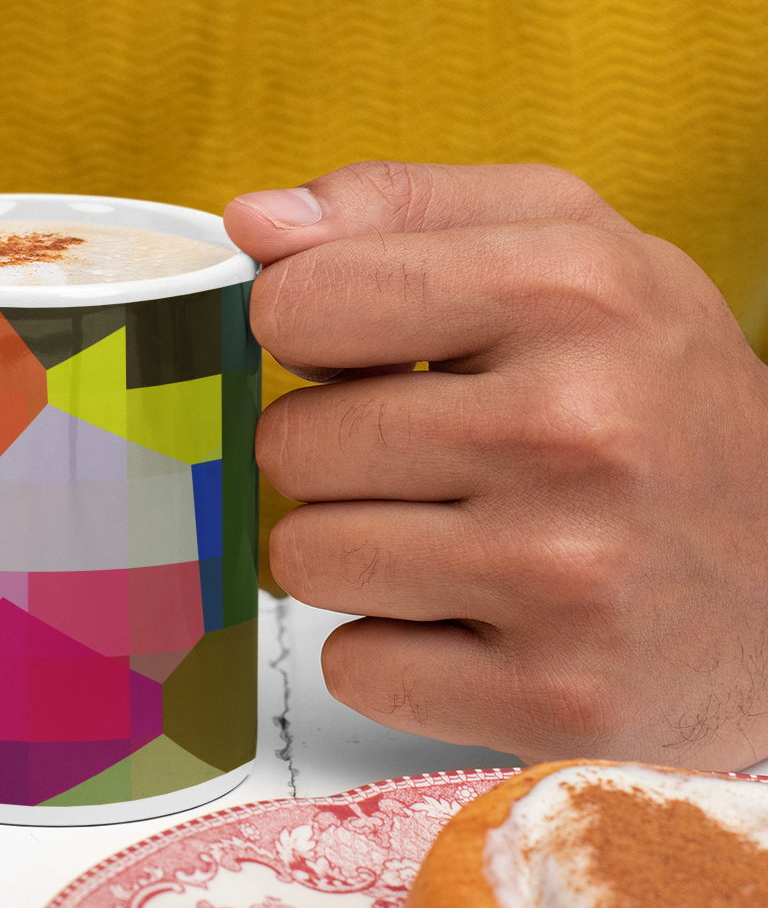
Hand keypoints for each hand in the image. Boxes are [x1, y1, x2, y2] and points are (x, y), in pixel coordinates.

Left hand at [224, 163, 767, 770]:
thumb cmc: (655, 394)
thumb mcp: (569, 248)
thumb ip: (400, 208)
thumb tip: (252, 224)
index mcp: (572, 290)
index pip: (298, 303)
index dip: (310, 327)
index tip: (366, 345)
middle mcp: (574, 429)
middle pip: (290, 444)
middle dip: (336, 448)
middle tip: (434, 454)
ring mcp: (567, 575)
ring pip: (306, 559)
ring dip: (355, 549)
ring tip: (455, 531)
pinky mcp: (557, 699)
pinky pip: (358, 666)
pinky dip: (399, 649)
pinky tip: (482, 615)